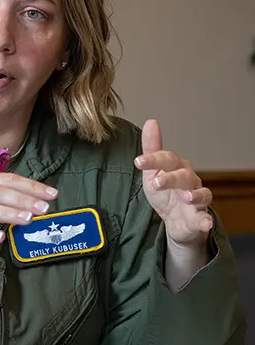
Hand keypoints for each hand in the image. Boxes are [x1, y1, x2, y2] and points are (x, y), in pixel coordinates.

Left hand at [134, 119, 212, 247]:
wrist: (174, 221)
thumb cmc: (163, 191)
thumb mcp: (152, 171)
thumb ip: (151, 149)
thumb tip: (151, 121)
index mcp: (176, 167)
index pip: (166, 159)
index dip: (152, 159)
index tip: (138, 162)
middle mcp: (189, 180)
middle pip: (183, 175)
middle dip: (170, 178)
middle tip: (156, 183)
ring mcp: (197, 198)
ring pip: (200, 193)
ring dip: (194, 195)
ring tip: (186, 197)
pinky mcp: (200, 216)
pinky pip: (205, 218)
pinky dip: (206, 220)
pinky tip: (205, 222)